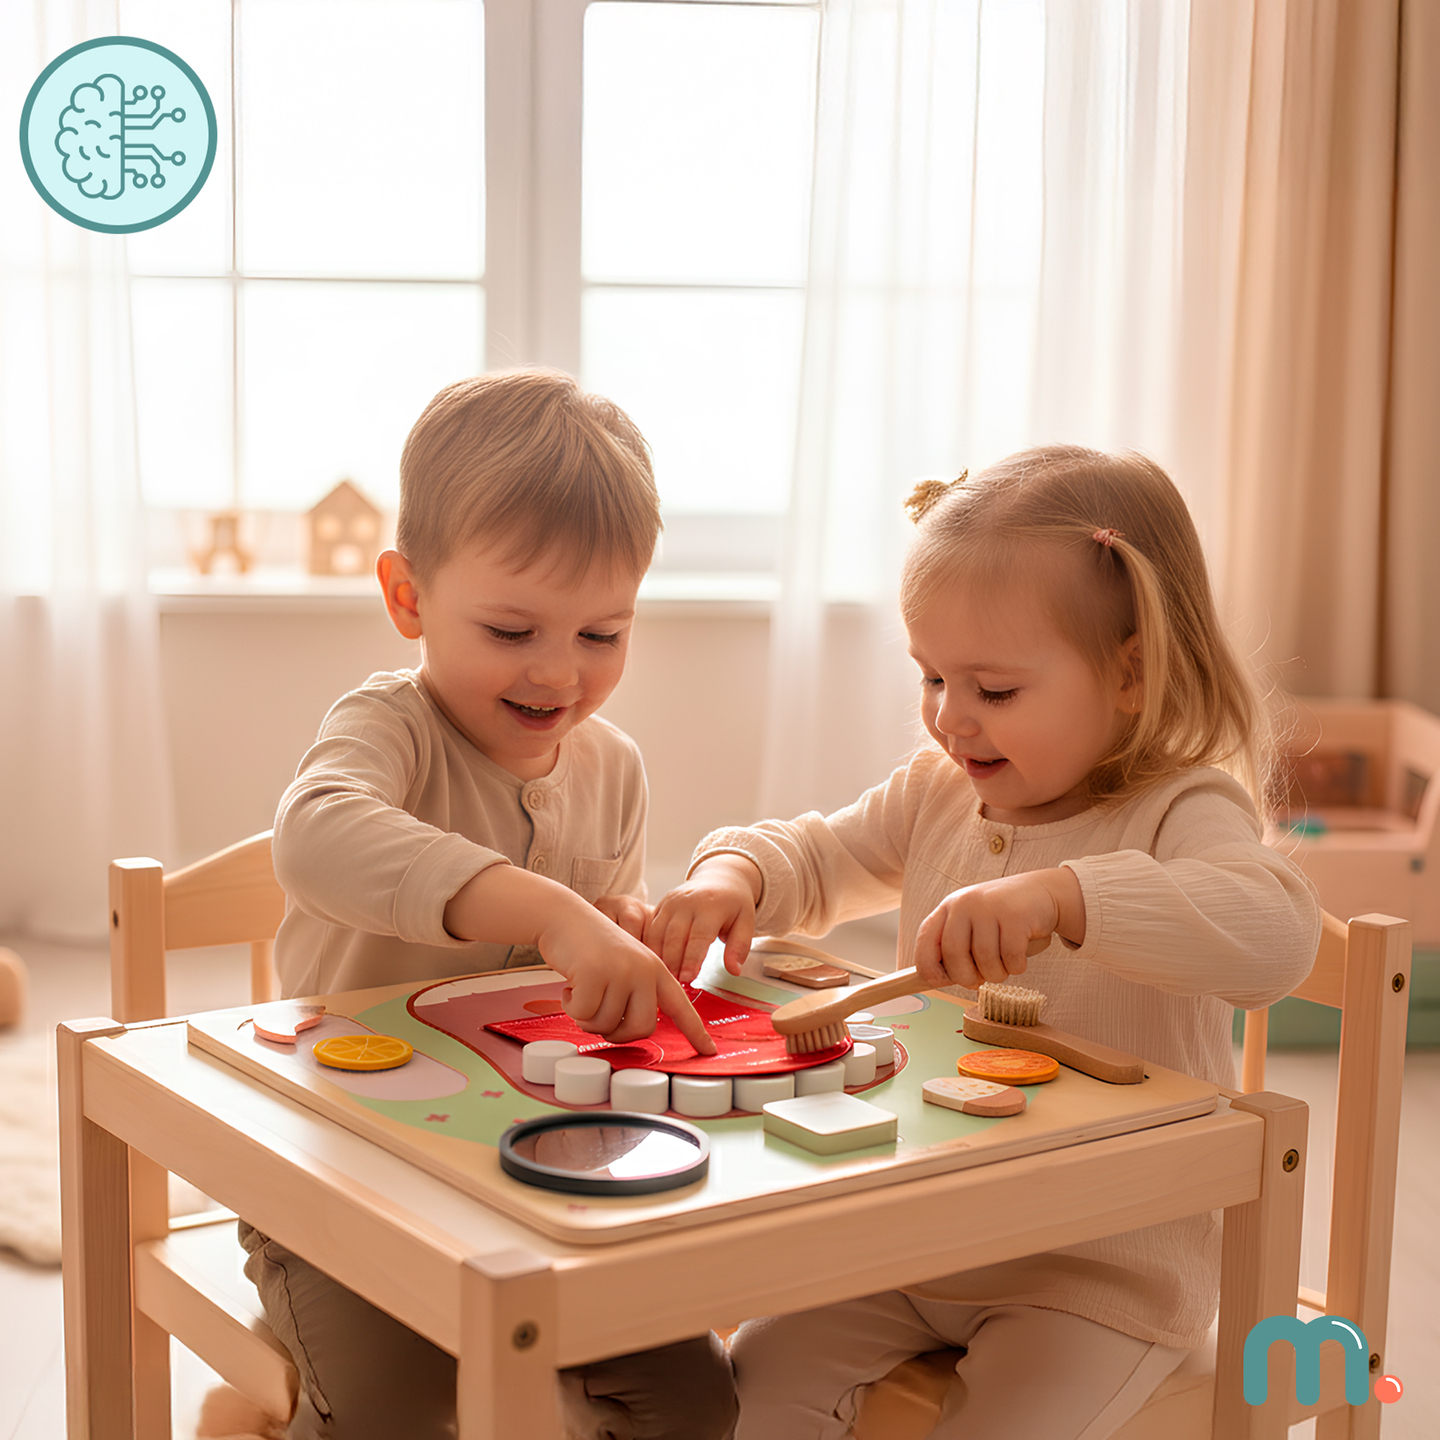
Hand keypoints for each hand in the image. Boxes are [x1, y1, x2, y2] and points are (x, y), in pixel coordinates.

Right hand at [443, 866, 715, 1054]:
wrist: (564, 917)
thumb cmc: (590, 948)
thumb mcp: (624, 966)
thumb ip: (636, 993)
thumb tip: (635, 1029)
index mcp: (656, 970)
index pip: (681, 1006)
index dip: (695, 1032)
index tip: (710, 1051)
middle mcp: (644, 971)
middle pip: (641, 1029)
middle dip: (617, 1033)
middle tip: (598, 1016)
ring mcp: (621, 971)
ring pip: (607, 1025)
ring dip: (587, 1017)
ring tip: (582, 990)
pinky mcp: (595, 974)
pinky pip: (583, 1015)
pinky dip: (571, 1007)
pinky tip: (570, 985)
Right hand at [645, 855, 762, 982]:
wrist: (719, 877)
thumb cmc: (733, 904)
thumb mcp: (746, 922)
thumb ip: (739, 947)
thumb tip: (734, 971)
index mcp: (711, 906)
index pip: (699, 936)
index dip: (692, 959)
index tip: (688, 979)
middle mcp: (687, 901)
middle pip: (675, 936)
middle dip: (673, 962)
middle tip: (675, 984)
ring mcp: (671, 901)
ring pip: (658, 933)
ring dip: (660, 957)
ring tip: (664, 977)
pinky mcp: (661, 904)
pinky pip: (650, 927)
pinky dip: (650, 947)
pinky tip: (654, 963)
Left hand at [914, 868, 1084, 989]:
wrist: (1041, 893)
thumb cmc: (1001, 917)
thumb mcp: (972, 924)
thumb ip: (954, 947)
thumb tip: (934, 981)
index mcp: (948, 908)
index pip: (926, 941)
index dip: (930, 969)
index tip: (943, 982)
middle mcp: (965, 904)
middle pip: (954, 955)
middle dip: (967, 977)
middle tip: (981, 979)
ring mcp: (990, 907)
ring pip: (985, 960)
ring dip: (997, 974)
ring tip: (1004, 964)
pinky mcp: (1016, 916)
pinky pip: (1011, 958)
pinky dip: (1016, 967)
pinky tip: (1019, 958)